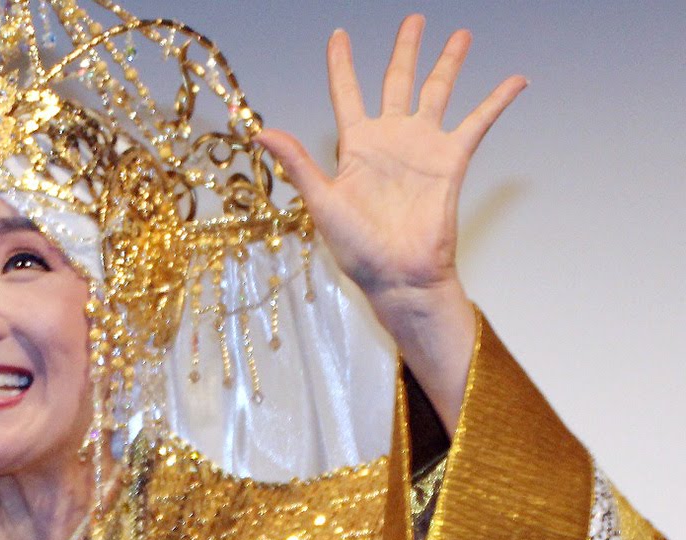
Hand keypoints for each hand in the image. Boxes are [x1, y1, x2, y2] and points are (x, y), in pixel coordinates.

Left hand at [256, 15, 525, 428]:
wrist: (397, 276)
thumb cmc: (357, 248)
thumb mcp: (321, 201)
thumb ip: (297, 162)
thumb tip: (261, 131)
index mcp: (354, 147)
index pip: (345, 93)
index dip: (342, 64)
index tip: (339, 35)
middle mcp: (389, 140)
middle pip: (397, 81)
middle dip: (406, 50)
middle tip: (414, 19)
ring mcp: (421, 148)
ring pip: (437, 92)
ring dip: (449, 63)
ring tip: (461, 35)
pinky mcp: (451, 161)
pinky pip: (477, 123)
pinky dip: (496, 101)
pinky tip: (515, 80)